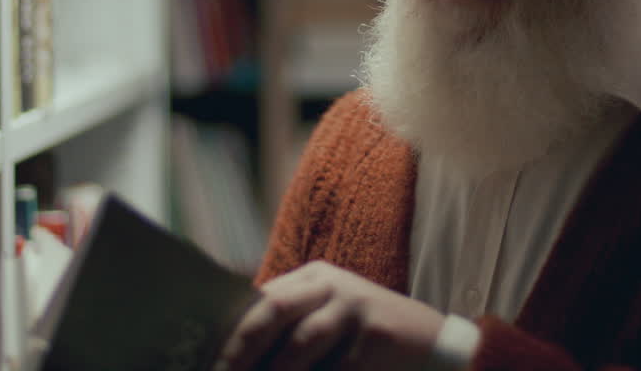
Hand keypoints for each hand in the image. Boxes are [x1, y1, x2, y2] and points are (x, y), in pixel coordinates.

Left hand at [215, 260, 444, 370]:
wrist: (433, 346)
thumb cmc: (366, 340)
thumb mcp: (327, 322)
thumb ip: (288, 331)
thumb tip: (235, 357)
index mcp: (311, 278)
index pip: (260, 299)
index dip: (231, 331)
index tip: (207, 360)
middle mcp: (330, 284)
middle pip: (274, 308)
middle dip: (242, 346)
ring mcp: (354, 307)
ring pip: (301, 342)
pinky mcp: (376, 335)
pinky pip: (336, 367)